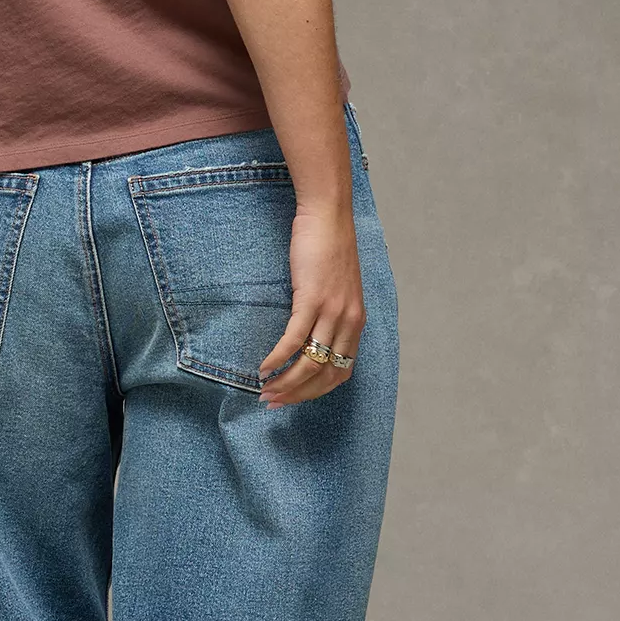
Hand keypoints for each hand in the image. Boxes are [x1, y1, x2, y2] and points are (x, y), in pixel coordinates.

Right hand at [257, 199, 364, 407]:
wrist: (328, 217)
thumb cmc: (329, 248)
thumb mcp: (338, 288)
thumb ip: (331, 314)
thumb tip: (311, 336)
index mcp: (356, 322)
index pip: (341, 372)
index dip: (316, 392)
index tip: (293, 399)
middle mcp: (348, 322)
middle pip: (324, 374)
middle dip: (297, 394)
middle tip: (273, 402)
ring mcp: (332, 311)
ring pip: (310, 362)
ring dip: (285, 382)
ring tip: (264, 390)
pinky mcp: (312, 299)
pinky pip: (294, 339)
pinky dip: (278, 358)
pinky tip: (263, 367)